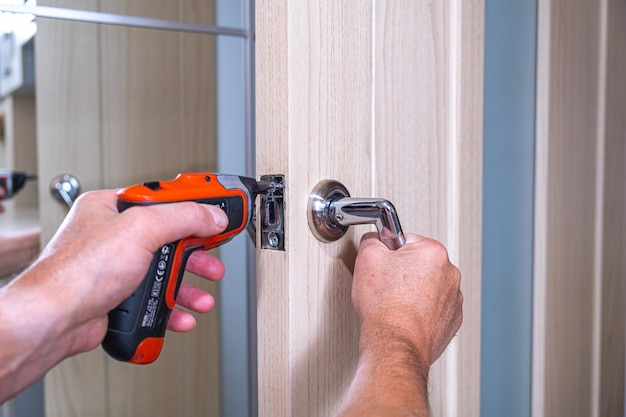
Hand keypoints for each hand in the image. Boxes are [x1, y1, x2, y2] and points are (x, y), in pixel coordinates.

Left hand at [0, 189, 227, 400]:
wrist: (54, 321)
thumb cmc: (77, 272)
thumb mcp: (140, 229)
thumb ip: (182, 217)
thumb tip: (212, 215)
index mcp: (112, 208)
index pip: (163, 199)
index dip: (194, 205)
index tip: (219, 210)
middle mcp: (113, 237)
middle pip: (169, 239)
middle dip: (195, 254)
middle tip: (213, 257)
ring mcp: (116, 269)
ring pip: (163, 273)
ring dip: (188, 287)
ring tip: (202, 296)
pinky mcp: (118, 297)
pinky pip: (154, 299)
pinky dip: (172, 308)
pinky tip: (182, 314)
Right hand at [338, 232, 461, 416]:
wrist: (395, 345)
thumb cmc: (384, 307)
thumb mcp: (367, 259)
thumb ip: (372, 241)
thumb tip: (375, 241)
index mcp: (434, 252)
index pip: (406, 240)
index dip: (388, 253)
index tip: (382, 266)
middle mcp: (450, 273)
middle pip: (419, 263)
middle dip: (402, 271)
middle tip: (385, 286)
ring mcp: (453, 299)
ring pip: (427, 285)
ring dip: (412, 291)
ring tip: (394, 303)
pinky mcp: (451, 320)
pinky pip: (433, 307)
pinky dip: (421, 310)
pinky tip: (405, 316)